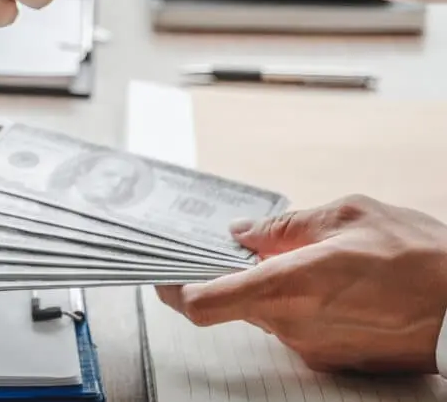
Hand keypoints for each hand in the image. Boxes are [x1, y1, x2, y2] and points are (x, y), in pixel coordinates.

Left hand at [156, 195, 446, 374]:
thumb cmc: (416, 256)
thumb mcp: (346, 216)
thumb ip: (283, 225)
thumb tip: (241, 233)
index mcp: (288, 285)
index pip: (202, 303)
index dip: (173, 289)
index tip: (161, 273)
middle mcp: (292, 324)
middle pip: (231, 303)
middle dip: (231, 274)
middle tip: (243, 245)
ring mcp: (310, 348)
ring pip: (265, 313)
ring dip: (271, 287)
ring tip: (311, 259)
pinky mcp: (331, 360)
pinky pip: (295, 328)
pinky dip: (299, 305)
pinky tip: (333, 284)